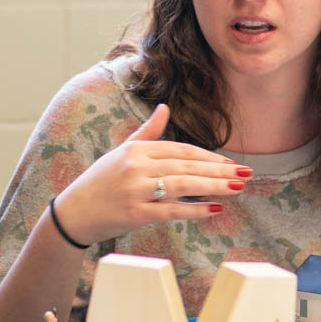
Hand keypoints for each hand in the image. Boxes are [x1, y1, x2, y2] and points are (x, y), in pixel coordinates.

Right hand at [53, 104, 251, 245]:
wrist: (74, 212)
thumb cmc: (100, 182)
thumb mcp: (122, 151)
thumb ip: (147, 132)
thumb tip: (165, 108)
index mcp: (136, 150)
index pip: (181, 150)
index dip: (209, 157)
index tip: (232, 163)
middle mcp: (137, 166)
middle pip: (186, 166)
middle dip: (219, 170)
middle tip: (246, 174)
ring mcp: (136, 190)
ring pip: (183, 186)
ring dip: (213, 186)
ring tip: (237, 188)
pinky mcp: (135, 213)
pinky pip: (171, 210)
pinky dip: (194, 210)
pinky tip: (214, 210)